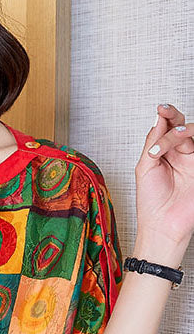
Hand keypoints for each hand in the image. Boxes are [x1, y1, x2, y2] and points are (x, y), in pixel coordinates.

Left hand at [135, 103, 193, 248]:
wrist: (162, 225)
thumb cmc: (151, 202)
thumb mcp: (144, 168)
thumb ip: (151, 143)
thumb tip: (158, 119)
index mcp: (162, 154)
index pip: (166, 128)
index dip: (166, 116)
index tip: (161, 109)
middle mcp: (178, 155)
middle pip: (181, 126)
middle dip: (174, 118)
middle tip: (166, 114)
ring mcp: (192, 161)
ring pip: (192, 134)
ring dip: (180, 132)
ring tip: (169, 141)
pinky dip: (193, 141)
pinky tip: (186, 144)